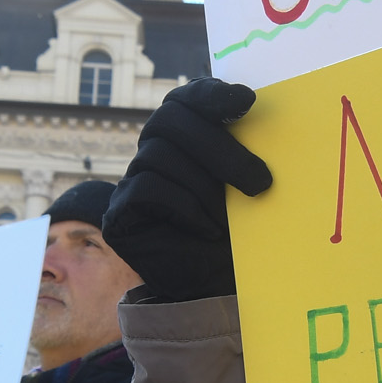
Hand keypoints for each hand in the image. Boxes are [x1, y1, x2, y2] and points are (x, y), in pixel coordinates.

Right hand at [104, 79, 272, 301]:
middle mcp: (153, 150)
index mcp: (184, 135)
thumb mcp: (246, 187)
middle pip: (169, 120)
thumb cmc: (236, 233)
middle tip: (261, 182)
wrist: (214, 288)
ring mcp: (132, 179)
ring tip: (230, 221)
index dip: (211, 94)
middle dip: (220, 149)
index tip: (247, 102)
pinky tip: (208, 229)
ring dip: (205, 189)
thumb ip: (244, 151)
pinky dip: (185, 207)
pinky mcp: (120, 212)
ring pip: (160, 156)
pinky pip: (148, 188)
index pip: (186, 98)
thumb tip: (257, 114)